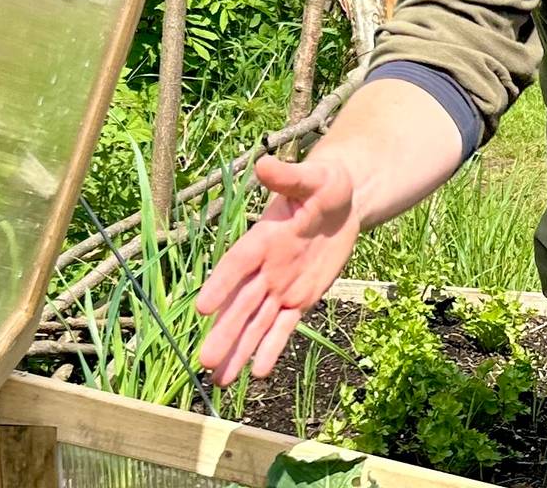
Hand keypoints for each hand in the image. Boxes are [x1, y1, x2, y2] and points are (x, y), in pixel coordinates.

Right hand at [193, 157, 362, 382]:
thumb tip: (264, 164)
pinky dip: (271, 349)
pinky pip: (284, 328)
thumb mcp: (314, 177)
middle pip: (241, 305)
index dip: (221, 284)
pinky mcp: (300, 299)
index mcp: (263, 238)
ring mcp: (281, 287)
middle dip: (224, 333)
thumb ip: (288, 177)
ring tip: (218, 381)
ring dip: (239, 350)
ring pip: (257, 324)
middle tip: (203, 362)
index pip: (238, 264)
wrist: (344, 202)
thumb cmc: (325, 184)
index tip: (202, 308)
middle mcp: (266, 268)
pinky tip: (257, 374)